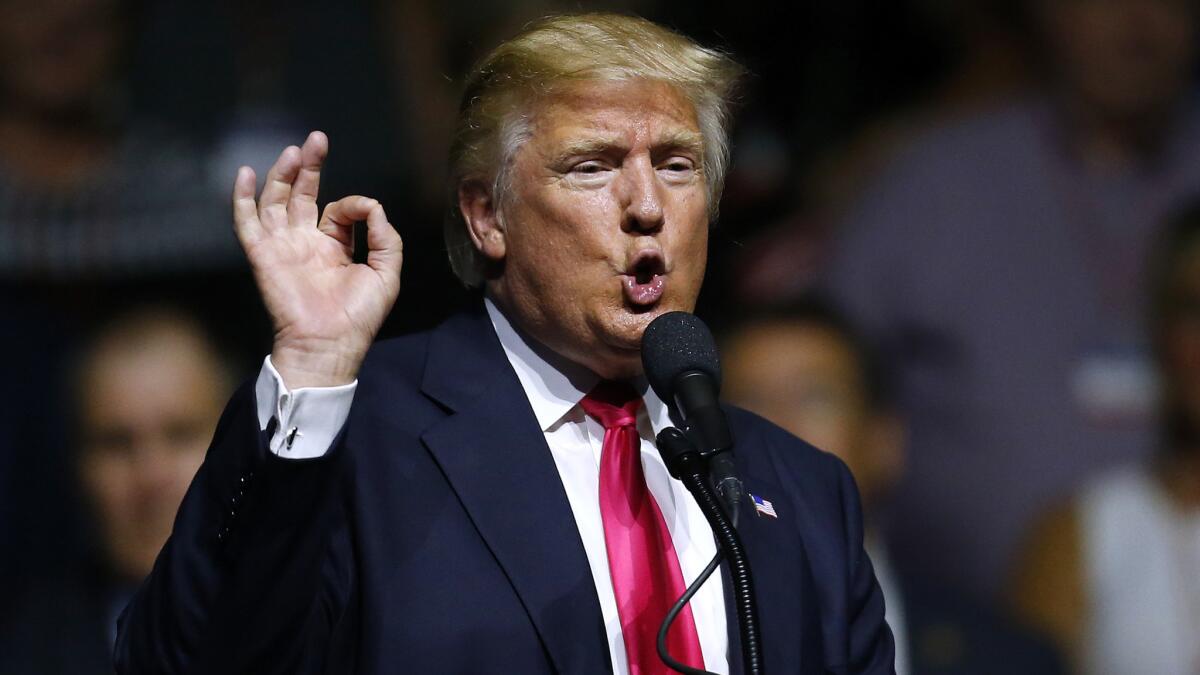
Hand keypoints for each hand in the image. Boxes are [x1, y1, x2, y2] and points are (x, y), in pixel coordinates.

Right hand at [233, 131, 402, 387]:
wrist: (330, 344)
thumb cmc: (359, 317)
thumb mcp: (387, 273)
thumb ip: (387, 237)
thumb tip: (373, 205)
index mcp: (335, 247)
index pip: (339, 210)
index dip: (354, 205)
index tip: (367, 211)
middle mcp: (306, 243)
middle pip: (303, 195)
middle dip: (309, 166)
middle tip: (316, 140)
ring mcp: (283, 247)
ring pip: (276, 201)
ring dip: (282, 174)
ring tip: (294, 150)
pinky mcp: (264, 255)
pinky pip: (247, 223)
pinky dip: (242, 198)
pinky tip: (244, 174)